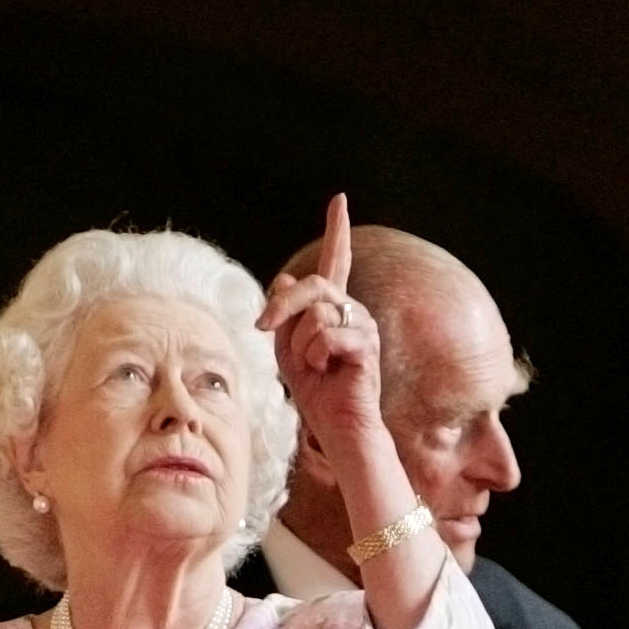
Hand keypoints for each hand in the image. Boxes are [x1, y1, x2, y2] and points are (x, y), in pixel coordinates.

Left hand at [258, 193, 399, 506]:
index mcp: (336, 309)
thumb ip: (284, 314)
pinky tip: (329, 372)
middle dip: (280, 308)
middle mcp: (354, 311)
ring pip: (315, 313)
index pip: (337, 262)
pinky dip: (315, 357)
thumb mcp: (287, 348)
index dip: (337, 231)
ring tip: (315, 367)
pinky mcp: (366, 345)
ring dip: (301, 345)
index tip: (339, 201)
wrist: (337, 427)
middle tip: (262, 328)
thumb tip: (282, 281)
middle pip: (311, 285)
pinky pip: (324, 335)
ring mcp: (364, 326)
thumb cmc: (315, 392)